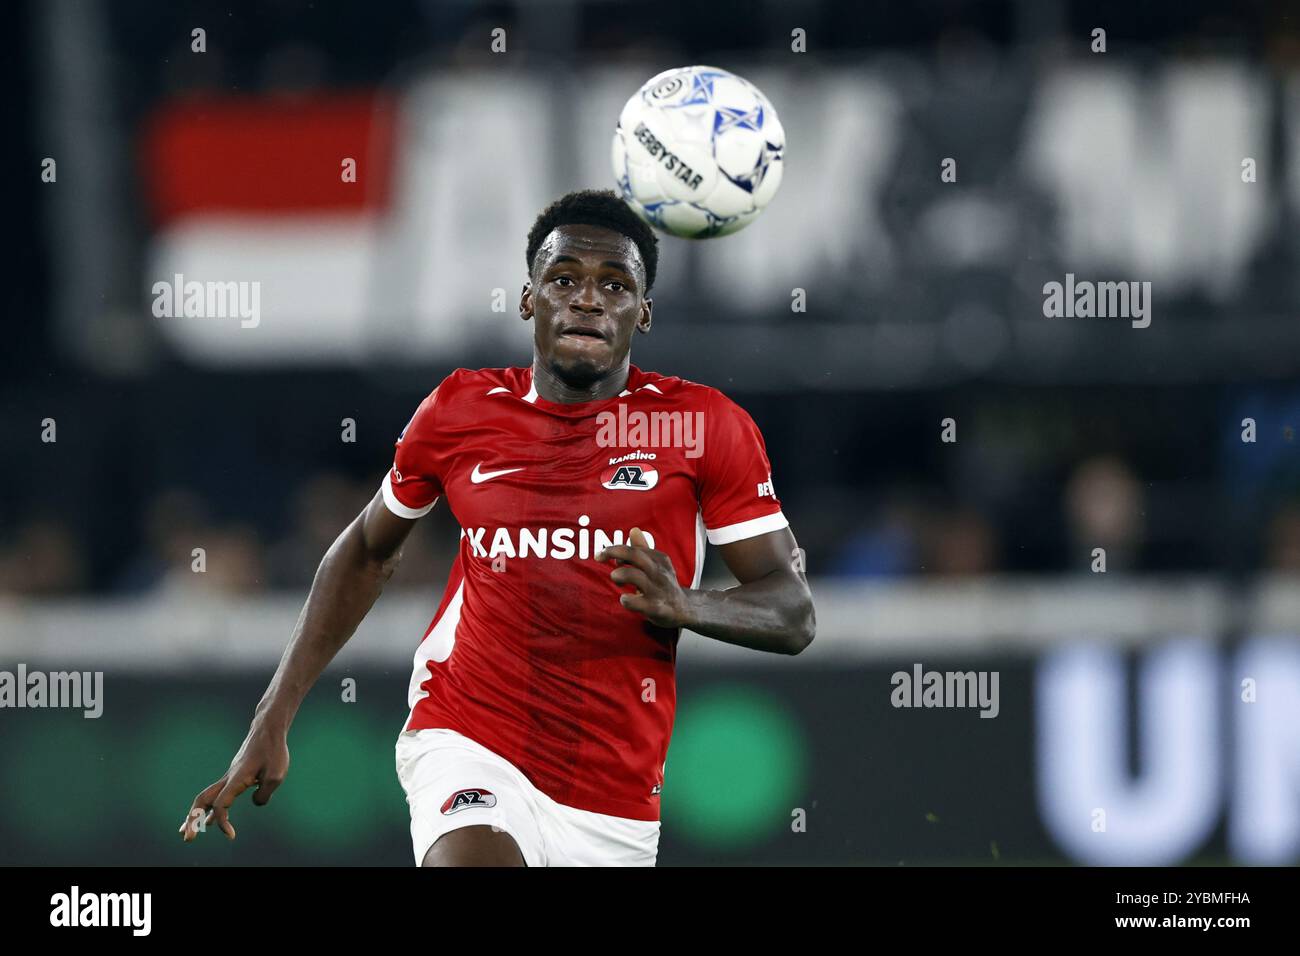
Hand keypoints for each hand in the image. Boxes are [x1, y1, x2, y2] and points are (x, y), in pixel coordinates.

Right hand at [179, 720, 289, 841]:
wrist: (268, 730)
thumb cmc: (273, 751)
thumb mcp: (277, 775)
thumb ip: (264, 795)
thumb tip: (255, 802)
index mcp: (236, 780)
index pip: (220, 804)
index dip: (223, 822)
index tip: (231, 835)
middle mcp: (228, 779)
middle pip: (202, 800)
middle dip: (192, 819)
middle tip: (187, 838)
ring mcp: (229, 777)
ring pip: (206, 797)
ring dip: (195, 814)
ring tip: (185, 832)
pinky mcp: (234, 777)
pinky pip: (216, 795)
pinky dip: (209, 809)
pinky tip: (208, 820)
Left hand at [595, 527, 689, 627]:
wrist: (684, 608)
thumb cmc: (664, 584)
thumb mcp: (657, 565)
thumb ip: (644, 549)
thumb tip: (634, 530)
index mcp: (659, 559)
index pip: (634, 549)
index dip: (615, 549)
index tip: (603, 554)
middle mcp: (659, 572)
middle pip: (635, 555)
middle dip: (614, 552)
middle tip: (599, 557)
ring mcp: (657, 590)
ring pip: (634, 576)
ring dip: (619, 575)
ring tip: (617, 580)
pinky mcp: (656, 608)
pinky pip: (636, 602)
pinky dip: (626, 599)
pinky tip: (625, 599)